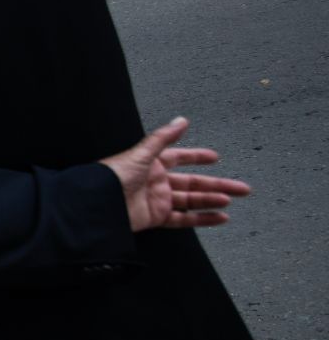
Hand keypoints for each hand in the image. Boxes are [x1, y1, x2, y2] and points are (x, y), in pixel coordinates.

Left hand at [99, 117, 250, 231]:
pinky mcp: (155, 217)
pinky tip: (218, 217)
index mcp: (151, 163)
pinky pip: (183, 219)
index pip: (179, 157)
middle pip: (193, 182)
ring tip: (230, 199)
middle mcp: (155, 181)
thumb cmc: (112, 176)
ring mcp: (156, 200)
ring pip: (191, 200)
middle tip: (241, 187)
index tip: (214, 157)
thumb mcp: (141, 153)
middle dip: (217, 184)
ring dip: (211, 200)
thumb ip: (163, 137)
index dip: (196, 157)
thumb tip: (181, 120)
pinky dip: (202, 219)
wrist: (98, 203)